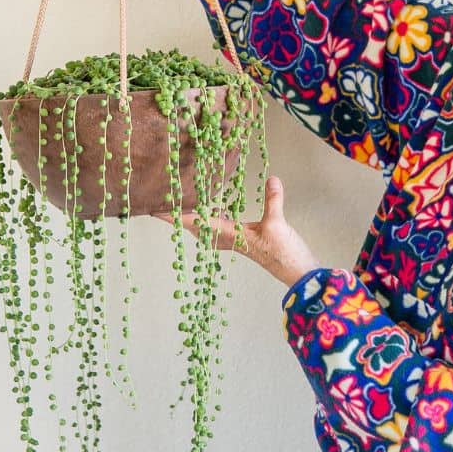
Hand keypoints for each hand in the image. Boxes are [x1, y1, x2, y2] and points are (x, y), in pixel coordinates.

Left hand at [151, 176, 320, 287]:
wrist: (296, 272)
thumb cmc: (284, 253)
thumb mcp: (277, 224)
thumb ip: (273, 200)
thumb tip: (272, 179)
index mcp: (229, 234)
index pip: (196, 222)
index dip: (175, 215)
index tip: (155, 210)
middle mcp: (228, 239)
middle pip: (196, 226)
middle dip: (181, 215)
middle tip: (166, 202)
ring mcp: (236, 241)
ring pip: (207, 228)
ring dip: (196, 217)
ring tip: (186, 203)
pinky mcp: (245, 241)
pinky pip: (220, 228)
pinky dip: (213, 218)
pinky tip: (217, 209)